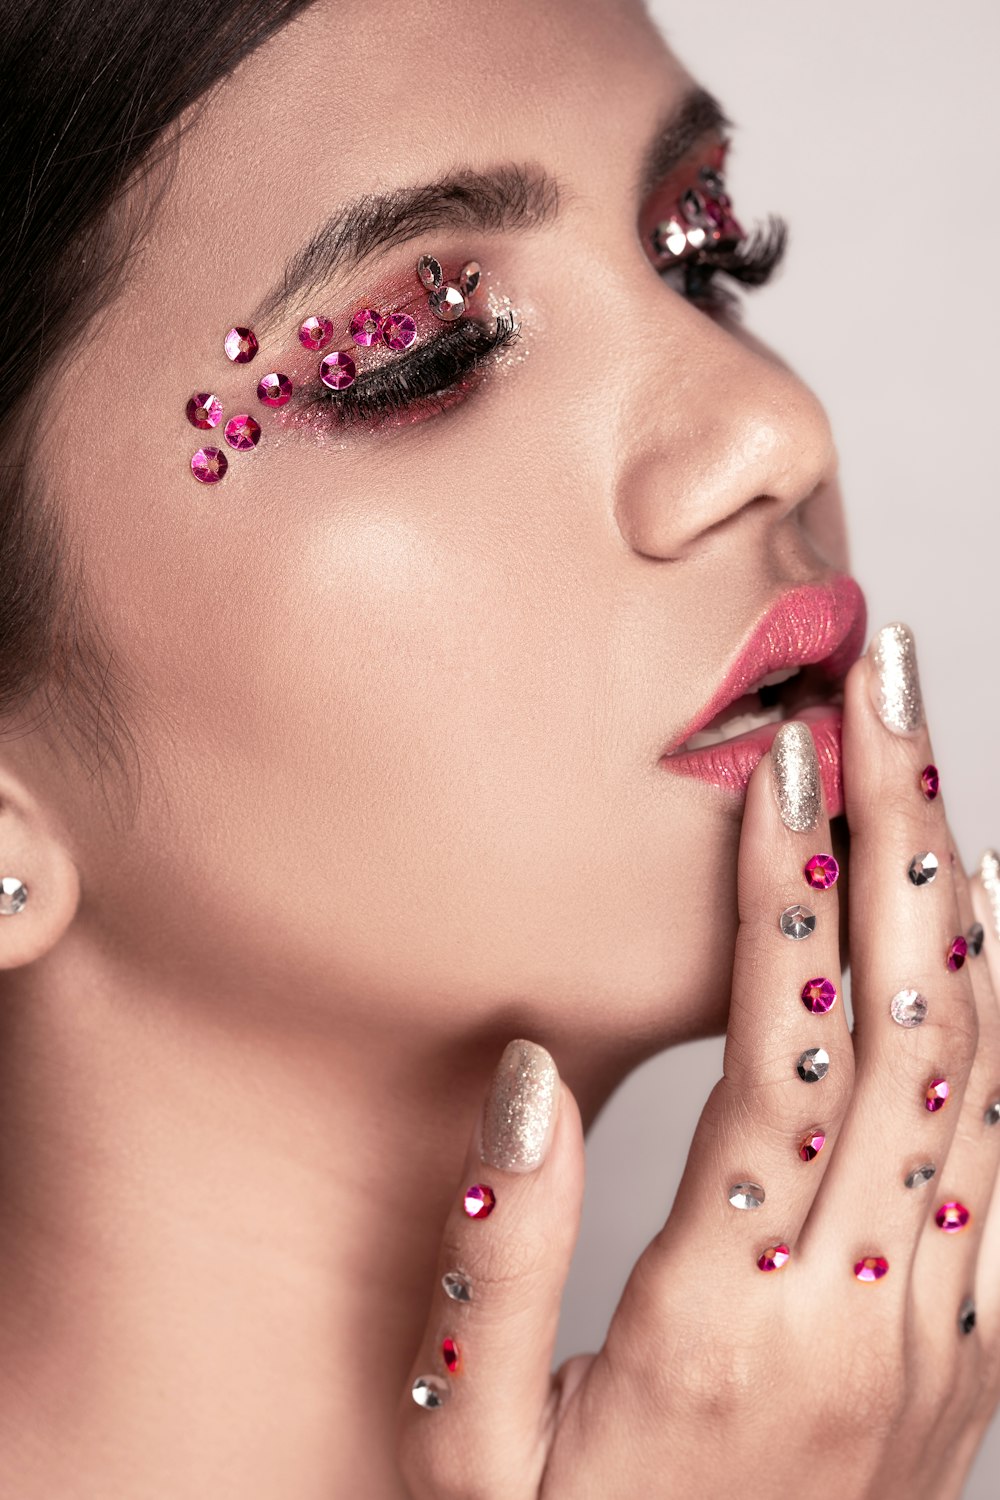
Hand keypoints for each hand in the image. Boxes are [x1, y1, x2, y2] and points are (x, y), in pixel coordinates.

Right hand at [396, 623, 999, 1498]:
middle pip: (907, 1021)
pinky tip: (971, 929)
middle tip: (884, 685)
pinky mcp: (973, 1355)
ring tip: (927, 762)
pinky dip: (998, 1020)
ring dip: (953, 900)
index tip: (784, 756)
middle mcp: (865, 1311)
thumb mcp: (469, 1451)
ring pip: (980, 1072)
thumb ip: (495, 1260)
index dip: (783, 888)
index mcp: (728, 1322)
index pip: (779, 1049)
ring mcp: (942, 1335)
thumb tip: (533, 1072)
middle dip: (899, 827)